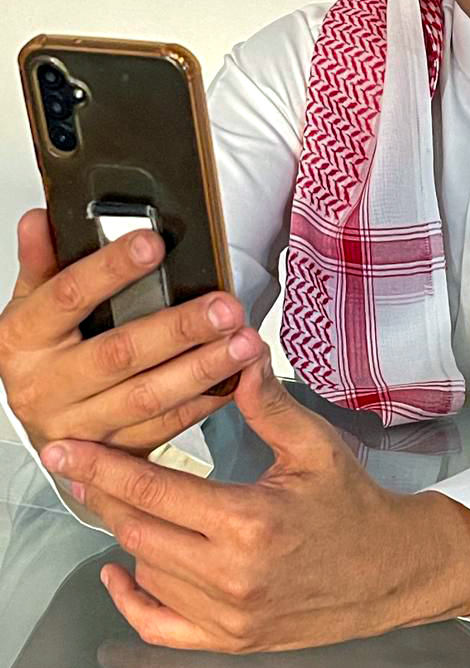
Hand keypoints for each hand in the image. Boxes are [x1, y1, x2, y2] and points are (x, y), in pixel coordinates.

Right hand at [0, 208, 263, 455]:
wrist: (38, 417)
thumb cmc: (42, 352)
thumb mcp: (33, 303)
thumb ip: (42, 261)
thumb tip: (40, 220)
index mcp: (24, 340)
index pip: (68, 297)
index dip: (110, 269)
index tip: (152, 244)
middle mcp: (49, 386)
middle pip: (120, 353)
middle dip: (180, 330)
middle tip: (224, 307)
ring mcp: (82, 424)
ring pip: (149, 396)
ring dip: (204, 369)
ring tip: (244, 342)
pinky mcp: (114, 450)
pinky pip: (166, 427)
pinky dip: (206, 402)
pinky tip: (237, 378)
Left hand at [42, 354, 469, 652]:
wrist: (387, 570)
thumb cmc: (352, 504)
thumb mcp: (315, 446)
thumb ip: (269, 405)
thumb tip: (239, 357)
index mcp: (249, 521)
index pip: (155, 488)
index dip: (104, 465)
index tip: (65, 448)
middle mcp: (230, 576)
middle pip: (138, 530)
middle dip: (105, 494)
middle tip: (84, 463)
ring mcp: (227, 616)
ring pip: (147, 570)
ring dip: (130, 533)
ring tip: (130, 499)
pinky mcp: (229, 641)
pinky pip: (158, 627)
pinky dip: (132, 600)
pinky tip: (121, 571)